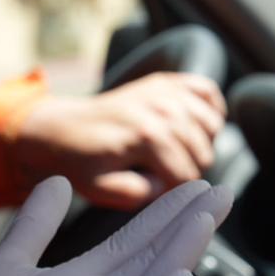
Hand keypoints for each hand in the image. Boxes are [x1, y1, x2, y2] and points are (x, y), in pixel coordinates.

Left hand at [0, 175, 232, 275]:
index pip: (131, 241)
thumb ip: (34, 225)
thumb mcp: (6, 263)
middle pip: (148, 260)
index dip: (162, 214)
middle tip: (222, 192)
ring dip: (177, 256)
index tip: (194, 183)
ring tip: (206, 220)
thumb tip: (58, 180)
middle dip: (183, 227)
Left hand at [12, 72, 226, 209]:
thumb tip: (168, 185)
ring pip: (212, 125)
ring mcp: (165, 90)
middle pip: (203, 152)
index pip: (187, 175)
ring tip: (172, 157)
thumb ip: (137, 194)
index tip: (156, 194)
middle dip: (187, 172)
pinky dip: (209, 110)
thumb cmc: (79, 163)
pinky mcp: (166, 81)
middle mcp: (162, 108)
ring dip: (199, 145)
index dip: (175, 193)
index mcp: (147, 136)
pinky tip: (191, 129)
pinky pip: (208, 93)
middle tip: (161, 177)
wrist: (61, 130)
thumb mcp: (100, 189)